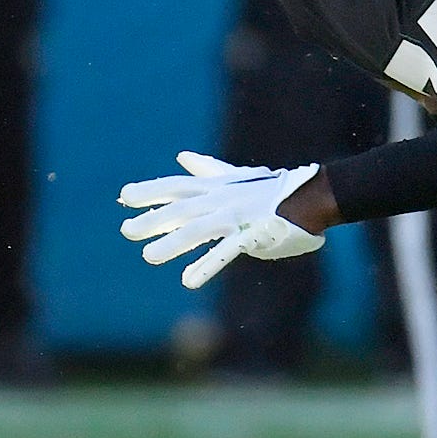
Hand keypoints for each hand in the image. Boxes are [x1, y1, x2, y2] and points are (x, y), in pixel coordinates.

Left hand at [117, 153, 324, 287]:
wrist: (311, 198)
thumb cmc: (273, 189)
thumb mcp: (236, 176)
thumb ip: (206, 171)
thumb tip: (182, 157)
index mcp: (216, 187)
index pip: (177, 187)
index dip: (151, 191)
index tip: (125, 196)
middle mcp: (221, 200)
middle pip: (181, 210)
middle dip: (152, 219)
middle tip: (126, 231)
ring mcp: (236, 217)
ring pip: (198, 230)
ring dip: (173, 243)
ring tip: (149, 257)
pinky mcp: (252, 236)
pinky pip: (226, 252)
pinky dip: (207, 265)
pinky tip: (188, 280)